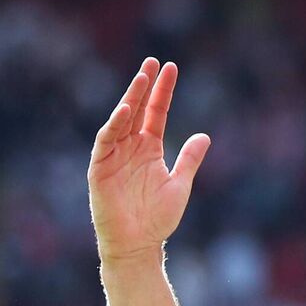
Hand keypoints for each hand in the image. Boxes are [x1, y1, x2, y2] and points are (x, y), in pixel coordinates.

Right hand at [88, 58, 210, 261]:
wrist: (139, 244)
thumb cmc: (158, 218)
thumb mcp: (180, 184)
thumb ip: (190, 159)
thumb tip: (205, 135)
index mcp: (150, 149)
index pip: (155, 113)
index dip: (162, 91)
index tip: (171, 68)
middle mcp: (131, 147)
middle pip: (138, 110)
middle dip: (144, 86)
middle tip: (153, 62)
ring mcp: (114, 156)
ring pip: (121, 120)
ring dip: (130, 98)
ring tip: (142, 77)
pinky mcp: (100, 168)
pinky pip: (106, 141)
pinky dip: (115, 125)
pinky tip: (126, 109)